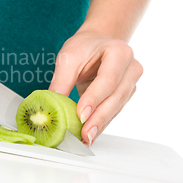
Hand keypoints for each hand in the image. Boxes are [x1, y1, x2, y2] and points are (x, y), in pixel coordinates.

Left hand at [48, 29, 142, 146]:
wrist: (98, 43)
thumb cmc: (85, 47)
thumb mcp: (68, 58)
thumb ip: (61, 80)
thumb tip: (50, 104)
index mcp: (119, 52)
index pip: (108, 79)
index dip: (94, 98)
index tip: (81, 114)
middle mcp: (131, 68)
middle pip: (115, 97)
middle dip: (98, 118)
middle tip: (83, 134)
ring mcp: (131, 83)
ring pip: (115, 108)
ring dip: (99, 125)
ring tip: (84, 139)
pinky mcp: (125, 96)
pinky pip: (112, 112)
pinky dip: (100, 124)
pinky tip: (89, 135)